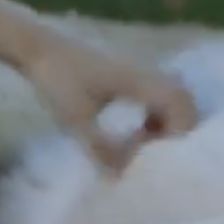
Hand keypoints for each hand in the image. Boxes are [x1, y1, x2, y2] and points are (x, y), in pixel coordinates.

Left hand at [10, 26, 198, 171]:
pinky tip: (135, 129)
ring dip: (167, 121)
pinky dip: (156, 112)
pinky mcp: (129, 73)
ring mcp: (139, 71)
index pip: (180, 104)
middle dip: (178, 129)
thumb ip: (100, 148)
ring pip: (173, 96)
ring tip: (144, 142)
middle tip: (155, 150)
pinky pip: (158, 92)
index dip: (179, 132)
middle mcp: (146, 73)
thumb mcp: (75, 120)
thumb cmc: (56, 79)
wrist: (38, 47)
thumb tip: (122, 176)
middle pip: (184, 100)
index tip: (158, 152)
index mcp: (139, 81)